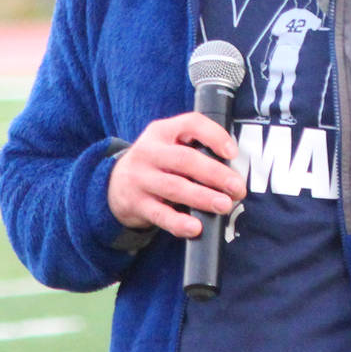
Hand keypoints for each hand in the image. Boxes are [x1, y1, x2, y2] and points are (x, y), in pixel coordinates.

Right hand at [105, 112, 244, 237]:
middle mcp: (149, 152)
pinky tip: (195, 228)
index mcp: (162, 131)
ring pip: (174, 187)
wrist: (114, 185)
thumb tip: (232, 169)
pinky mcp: (136, 203)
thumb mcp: (168, 144)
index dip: (214, 136)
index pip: (190, 124)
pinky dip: (179, 223)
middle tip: (237, 187)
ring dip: (202, 197)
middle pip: (185, 159)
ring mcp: (140, 178)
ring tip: (224, 205)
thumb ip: (195, 149)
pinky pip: (160, 214)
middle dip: (215, 174)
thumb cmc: (156, 164)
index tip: (232, 152)